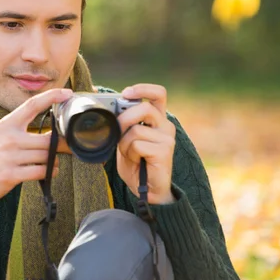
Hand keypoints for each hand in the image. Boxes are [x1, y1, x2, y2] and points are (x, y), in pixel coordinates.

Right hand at [0, 88, 72, 210]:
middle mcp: (8, 138)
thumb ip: (23, 129)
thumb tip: (55, 131)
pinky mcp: (10, 174)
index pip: (32, 105)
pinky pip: (40, 172)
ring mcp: (9, 157)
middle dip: (61, 144)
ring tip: (52, 162)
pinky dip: (50, 172)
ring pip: (46, 156)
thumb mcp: (2, 134)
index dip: (51, 97)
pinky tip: (49, 171)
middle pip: (47, 139)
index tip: (67, 93)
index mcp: (7, 124)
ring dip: (54, 161)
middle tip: (66, 146)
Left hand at [117, 84, 175, 204]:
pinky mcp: (165, 150)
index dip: (143, 89)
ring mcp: (167, 137)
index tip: (126, 92)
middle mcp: (165, 125)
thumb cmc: (136, 163)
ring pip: (135, 129)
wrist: (147, 190)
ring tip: (131, 155)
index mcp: (157, 119)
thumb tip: (112, 106)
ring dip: (124, 144)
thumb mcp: (125, 139)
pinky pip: (137, 144)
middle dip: (124, 118)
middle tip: (117, 131)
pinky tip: (138, 162)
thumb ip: (124, 123)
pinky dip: (130, 154)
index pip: (158, 94)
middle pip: (144, 107)